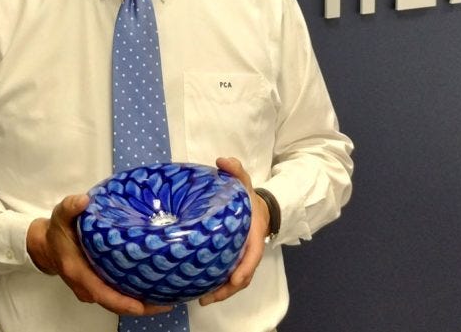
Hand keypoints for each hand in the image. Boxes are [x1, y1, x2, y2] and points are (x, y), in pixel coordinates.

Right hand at [27, 194, 172, 316]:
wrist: (45, 246)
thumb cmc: (57, 231)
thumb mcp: (60, 215)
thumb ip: (71, 207)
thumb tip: (84, 200)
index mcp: (79, 272)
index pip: (103, 294)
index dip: (123, 302)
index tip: (143, 305)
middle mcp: (86, 286)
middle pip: (115, 304)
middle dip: (141, 307)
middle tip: (168, 303)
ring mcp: (92, 289)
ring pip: (118, 301)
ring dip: (141, 303)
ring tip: (168, 296)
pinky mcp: (98, 286)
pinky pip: (117, 295)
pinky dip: (134, 295)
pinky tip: (153, 287)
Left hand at [198, 156, 269, 305]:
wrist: (258, 207)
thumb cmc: (248, 196)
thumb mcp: (244, 180)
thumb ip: (236, 169)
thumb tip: (222, 160)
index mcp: (254, 234)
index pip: (253, 254)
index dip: (245, 268)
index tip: (234, 278)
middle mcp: (249, 249)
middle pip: (244, 275)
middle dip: (229, 288)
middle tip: (208, 297)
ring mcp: (242, 257)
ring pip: (236, 280)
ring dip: (222, 292)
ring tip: (202, 299)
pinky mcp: (233, 260)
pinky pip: (229, 276)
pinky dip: (219, 286)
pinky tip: (201, 291)